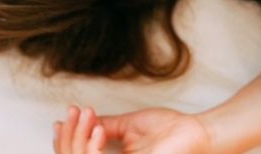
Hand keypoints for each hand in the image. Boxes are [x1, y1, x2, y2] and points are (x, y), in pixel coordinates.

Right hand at [53, 104, 214, 153]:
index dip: (64, 140)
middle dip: (68, 137)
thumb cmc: (171, 130)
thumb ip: (106, 126)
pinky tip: (98, 130)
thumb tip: (84, 119)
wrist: (196, 132)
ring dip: (77, 139)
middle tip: (75, 112)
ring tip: (87, 116)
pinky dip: (90, 147)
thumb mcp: (131, 125)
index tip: (65, 116)